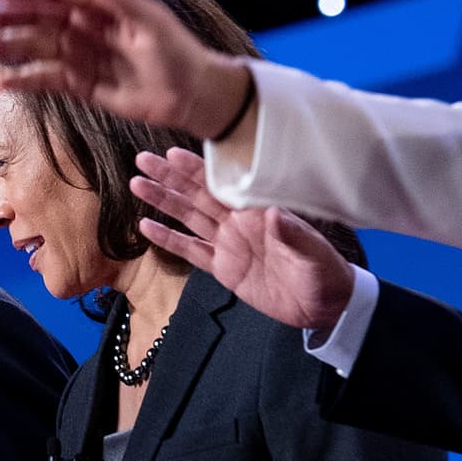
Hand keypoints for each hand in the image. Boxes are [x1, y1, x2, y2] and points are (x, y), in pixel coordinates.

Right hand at [0, 0, 246, 138]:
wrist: (192, 96)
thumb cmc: (179, 55)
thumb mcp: (153, 24)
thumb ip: (123, 2)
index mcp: (102, 8)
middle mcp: (87, 29)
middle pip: (37, 21)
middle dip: (4, 22)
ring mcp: (83, 57)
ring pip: (36, 50)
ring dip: (6, 48)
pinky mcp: (83, 85)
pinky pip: (48, 80)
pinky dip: (25, 80)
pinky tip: (2, 81)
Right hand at [129, 147, 353, 330]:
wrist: (324, 305)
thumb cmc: (324, 272)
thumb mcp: (313, 253)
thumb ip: (292, 233)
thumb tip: (273, 212)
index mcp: (259, 213)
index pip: (222, 185)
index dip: (197, 169)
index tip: (173, 154)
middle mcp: (239, 223)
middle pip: (197, 195)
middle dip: (169, 177)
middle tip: (143, 160)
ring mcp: (228, 244)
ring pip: (188, 217)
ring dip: (163, 201)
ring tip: (137, 185)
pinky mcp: (223, 268)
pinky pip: (190, 251)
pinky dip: (168, 239)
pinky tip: (146, 227)